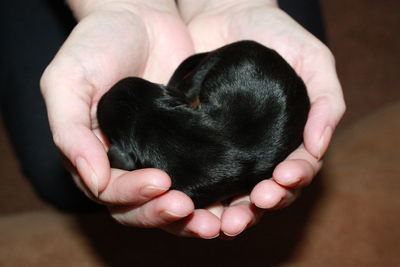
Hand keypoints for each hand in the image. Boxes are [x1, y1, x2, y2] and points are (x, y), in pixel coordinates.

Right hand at [40, 0, 221, 237]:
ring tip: (218, 220)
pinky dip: (214, 191)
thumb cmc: (96, 44)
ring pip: (174, 199)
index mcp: (96, 155)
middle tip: (188, 209)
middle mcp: (128, 161)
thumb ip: (69, 131)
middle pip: (143, 206)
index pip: (112, 193)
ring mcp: (161, 153)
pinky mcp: (190, 141)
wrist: (137, 14)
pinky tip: (233, 193)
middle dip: (164, 214)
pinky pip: (201, 173)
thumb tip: (95, 181)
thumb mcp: (67, 82)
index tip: (159, 181)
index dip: (132, 195)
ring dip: (193, 217)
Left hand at [178, 0, 345, 236]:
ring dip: (228, 212)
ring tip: (222, 222)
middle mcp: (257, 150)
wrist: (225, 13)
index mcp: (287, 138)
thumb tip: (319, 145)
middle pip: (263, 191)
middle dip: (260, 205)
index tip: (282, 177)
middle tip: (250, 209)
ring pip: (230, 192)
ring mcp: (225, 148)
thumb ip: (326, 100)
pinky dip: (197, 191)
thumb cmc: (275, 35)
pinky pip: (198, 172)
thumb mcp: (312, 60)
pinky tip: (191, 199)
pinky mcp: (196, 140)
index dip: (293, 179)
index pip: (295, 171)